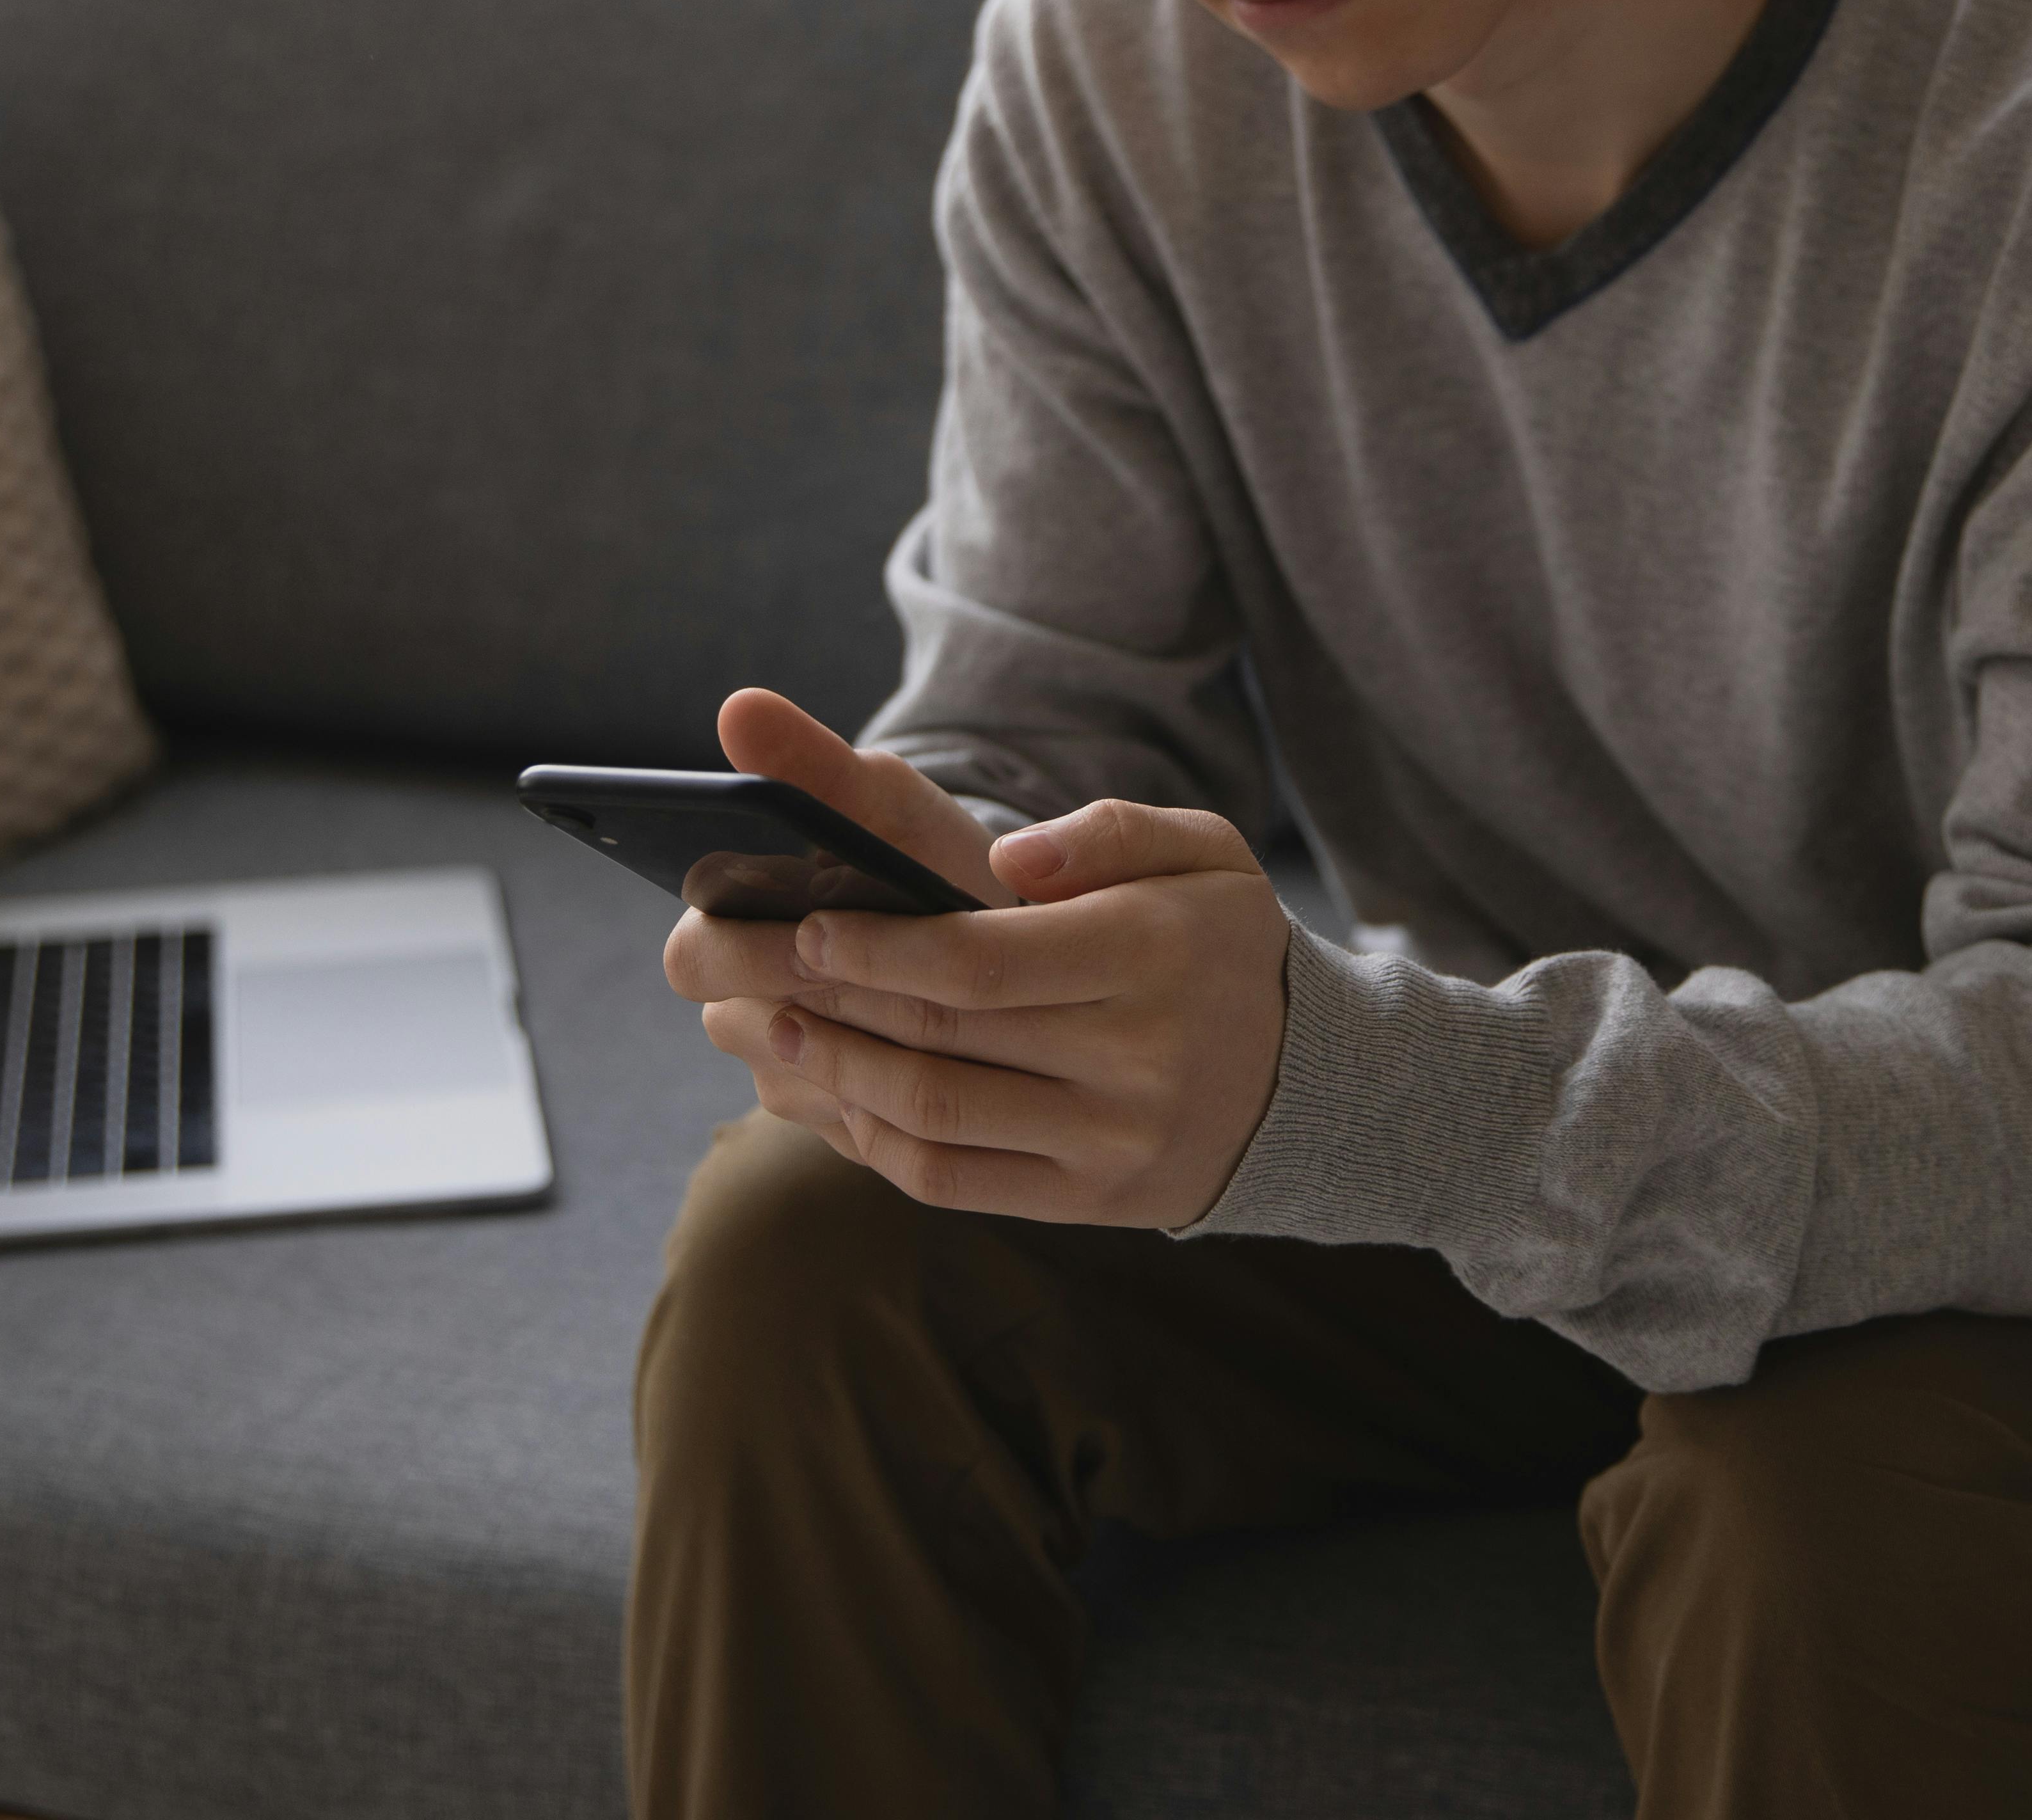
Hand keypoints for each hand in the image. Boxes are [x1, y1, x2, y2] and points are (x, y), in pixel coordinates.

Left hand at [658, 688, 1291, 1228]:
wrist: (1309, 1081)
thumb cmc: (1221, 941)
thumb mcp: (1205, 850)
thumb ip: (1111, 831)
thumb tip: (1016, 858)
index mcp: (1152, 953)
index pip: (984, 960)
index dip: (880, 946)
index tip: (803, 922)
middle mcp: (1134, 1057)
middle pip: (939, 1031)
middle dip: (816, 994)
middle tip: (722, 959)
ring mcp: (1110, 1140)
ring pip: (932, 1113)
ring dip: (824, 1070)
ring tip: (748, 1024)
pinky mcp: (1090, 1201)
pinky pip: (952, 1178)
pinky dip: (870, 1137)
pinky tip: (820, 1090)